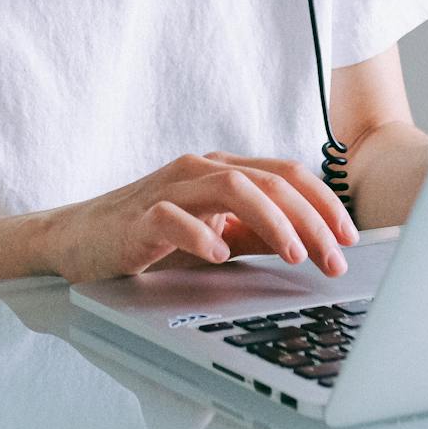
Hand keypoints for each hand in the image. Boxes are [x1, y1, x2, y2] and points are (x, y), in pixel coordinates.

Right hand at [42, 151, 358, 285]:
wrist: (78, 238)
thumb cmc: (148, 235)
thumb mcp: (215, 233)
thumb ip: (256, 233)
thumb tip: (310, 243)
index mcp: (221, 170)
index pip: (285, 174)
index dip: (323, 203)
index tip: (349, 238)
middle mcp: (198, 170)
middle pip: (268, 181)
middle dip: (310, 219)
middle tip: (333, 258)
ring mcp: (168, 188)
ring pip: (231, 187)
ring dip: (272, 221)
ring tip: (295, 254)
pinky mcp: (138, 216)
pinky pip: (174, 217)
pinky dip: (202, 234)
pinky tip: (220, 255)